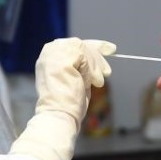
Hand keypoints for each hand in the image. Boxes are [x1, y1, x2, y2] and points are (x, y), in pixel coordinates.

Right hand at [10, 38, 115, 159]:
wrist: (58, 115)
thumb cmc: (67, 103)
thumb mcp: (76, 78)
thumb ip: (82, 65)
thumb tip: (98, 57)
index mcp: (49, 56)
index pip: (74, 44)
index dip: (95, 46)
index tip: (110, 49)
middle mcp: (49, 51)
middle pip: (80, 44)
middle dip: (98, 57)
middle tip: (108, 71)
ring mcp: (54, 53)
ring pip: (84, 50)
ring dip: (95, 67)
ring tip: (97, 83)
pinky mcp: (62, 59)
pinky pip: (85, 57)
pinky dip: (91, 71)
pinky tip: (92, 83)